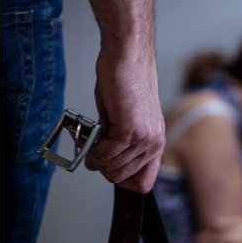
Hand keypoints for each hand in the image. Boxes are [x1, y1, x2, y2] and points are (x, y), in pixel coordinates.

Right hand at [85, 49, 164, 192]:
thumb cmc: (125, 84)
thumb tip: (95, 164)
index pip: (145, 183)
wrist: (128, 59)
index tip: (107, 170)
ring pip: (113, 167)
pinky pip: (107, 153)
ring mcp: (144, 138)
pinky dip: (92, 149)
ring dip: (94, 157)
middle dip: (102, 167)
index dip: (122, 181)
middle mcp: (154, 144)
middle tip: (89, 151)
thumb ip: (114, 144)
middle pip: (123, 177)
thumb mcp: (123, 120)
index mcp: (155, 143)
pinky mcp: (130, 130)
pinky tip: (87, 136)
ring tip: (86, 139)